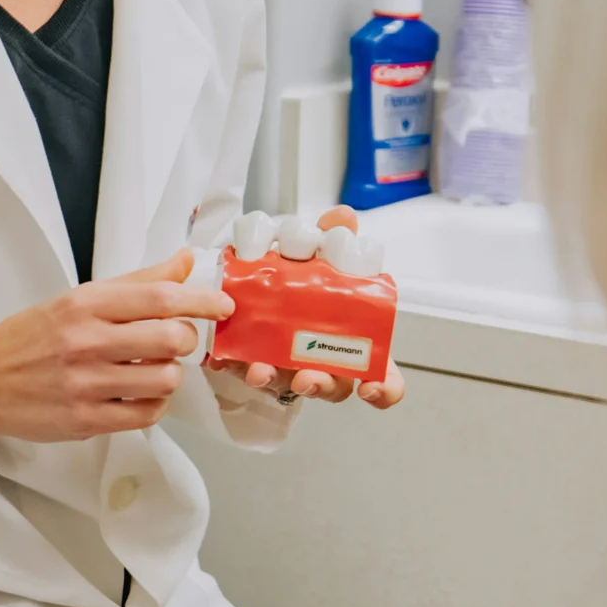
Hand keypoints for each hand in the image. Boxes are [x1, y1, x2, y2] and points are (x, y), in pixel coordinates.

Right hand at [0, 252, 230, 443]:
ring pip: (164, 379)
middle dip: (185, 340)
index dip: (200, 301)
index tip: (223, 306)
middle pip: (170, 338)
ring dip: (170, 375)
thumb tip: (183, 261)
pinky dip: (154, 405)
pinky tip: (141, 395)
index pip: (159, 297)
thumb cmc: (32, 336)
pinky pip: (146, 414)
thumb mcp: (78, 299)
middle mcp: (86, 341)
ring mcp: (85, 383)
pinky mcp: (84, 420)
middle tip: (176, 341)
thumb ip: (135, 282)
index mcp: (85, 304)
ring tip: (154, 370)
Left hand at [209, 208, 406, 410]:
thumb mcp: (325, 255)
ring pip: (285, 383)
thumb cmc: (307, 278)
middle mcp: (324, 362)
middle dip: (320, 385)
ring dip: (272, 378)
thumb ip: (337, 238)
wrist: (262, 276)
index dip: (384, 390)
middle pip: (332, 386)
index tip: (372, 389)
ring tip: (260, 370)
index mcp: (355, 343)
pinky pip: (241, 369)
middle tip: (308, 378)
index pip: (383, 380)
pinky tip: (223, 356)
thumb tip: (342, 217)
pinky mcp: (251, 360)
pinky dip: (232, 363)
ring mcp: (287, 366)